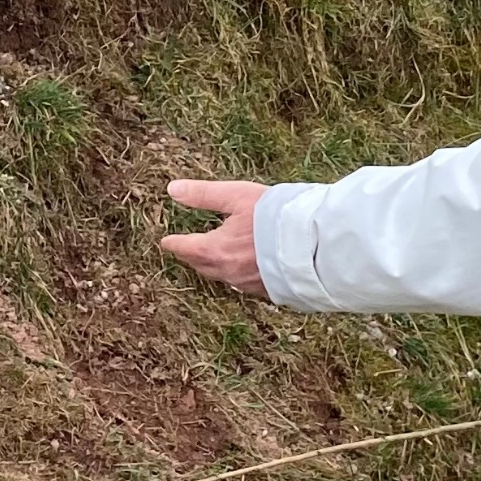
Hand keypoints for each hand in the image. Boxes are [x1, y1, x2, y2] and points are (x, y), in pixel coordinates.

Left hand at [159, 179, 269, 297]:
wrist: (315, 246)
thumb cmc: (274, 216)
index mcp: (217, 249)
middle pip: (203, 265)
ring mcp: (250, 284)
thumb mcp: (235, 196)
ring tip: (208, 260)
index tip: (165, 242)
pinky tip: (240, 270)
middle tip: (183, 251)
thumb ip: (203, 194)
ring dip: (212, 267)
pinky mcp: (270, 290)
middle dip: (191, 257)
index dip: (174, 243)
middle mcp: (230, 271)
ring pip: (223, 277)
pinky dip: (235, 275)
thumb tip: (172, 190)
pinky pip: (244, 284)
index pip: (187, 248)